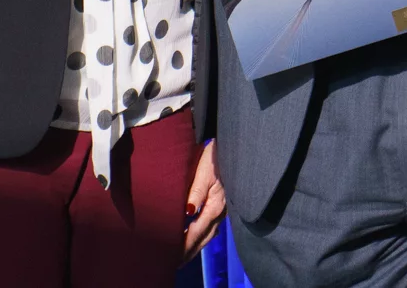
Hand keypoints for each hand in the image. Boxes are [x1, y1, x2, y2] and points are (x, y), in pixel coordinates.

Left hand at [182, 141, 226, 260]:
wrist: (234, 145)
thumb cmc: (215, 155)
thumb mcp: (203, 170)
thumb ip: (195, 192)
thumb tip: (188, 212)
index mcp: (214, 205)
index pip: (196, 232)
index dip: (184, 245)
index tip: (172, 256)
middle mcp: (220, 211)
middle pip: (203, 237)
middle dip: (189, 250)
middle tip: (174, 262)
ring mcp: (224, 209)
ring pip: (209, 234)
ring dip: (196, 245)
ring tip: (183, 255)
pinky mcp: (223, 204)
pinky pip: (212, 226)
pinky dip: (203, 236)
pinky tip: (199, 237)